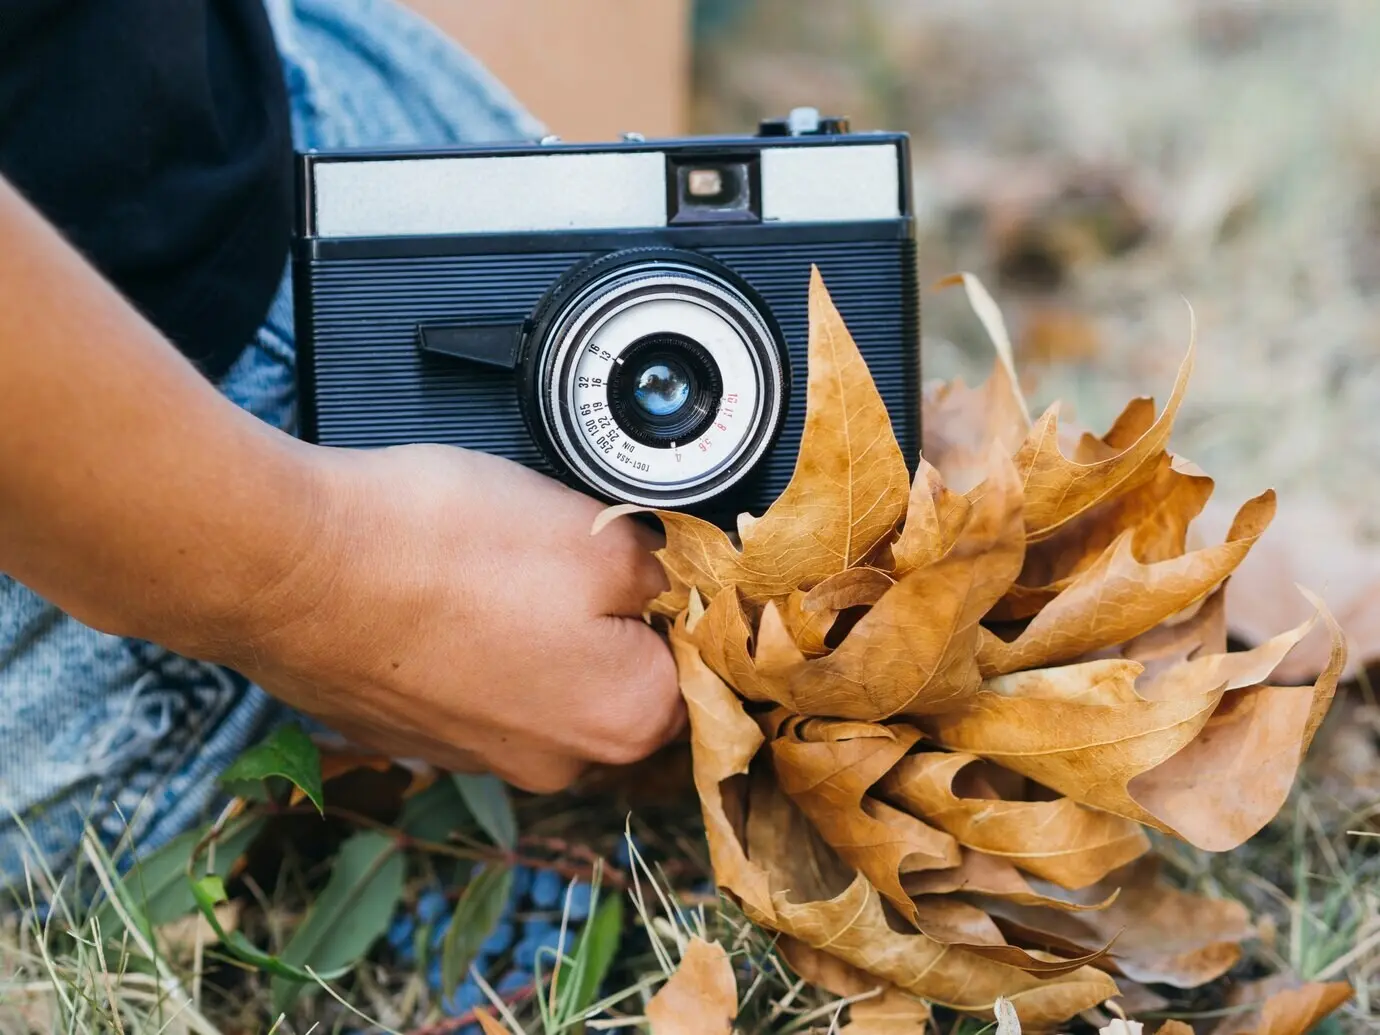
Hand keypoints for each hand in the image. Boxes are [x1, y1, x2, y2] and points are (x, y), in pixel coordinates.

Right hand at [208, 444, 684, 793]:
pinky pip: (476, 683)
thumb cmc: (441, 549)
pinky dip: (474, 641)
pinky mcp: (419, 735)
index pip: (698, 663)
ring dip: (538, 625)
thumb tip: (681, 584)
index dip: (677, 594)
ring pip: (545, 677)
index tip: (647, 553)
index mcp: (624, 722)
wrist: (289, 566)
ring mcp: (479, 756)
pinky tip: (446, 590)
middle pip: (621, 675)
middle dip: (607, 611)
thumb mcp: (599, 534)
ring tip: (494, 562)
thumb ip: (670, 571)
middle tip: (568, 546)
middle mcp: (557, 762)